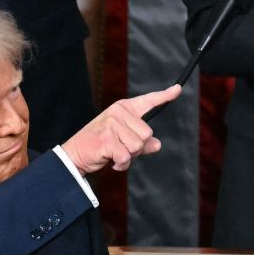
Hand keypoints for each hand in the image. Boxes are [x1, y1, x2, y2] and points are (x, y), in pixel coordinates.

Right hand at [59, 85, 181, 173]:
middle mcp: (118, 113)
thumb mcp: (123, 141)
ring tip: (114, 153)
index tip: (178, 90)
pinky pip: (127, 156)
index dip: (165, 96)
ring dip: (129, 156)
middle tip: (120, 148)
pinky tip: (111, 161)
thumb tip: (157, 144)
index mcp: (123, 109)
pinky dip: (121, 164)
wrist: (75, 155)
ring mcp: (112, 125)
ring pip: (138, 146)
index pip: (148, 101)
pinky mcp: (107, 139)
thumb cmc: (99, 146)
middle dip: (138, 147)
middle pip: (147, 134)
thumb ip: (142, 142)